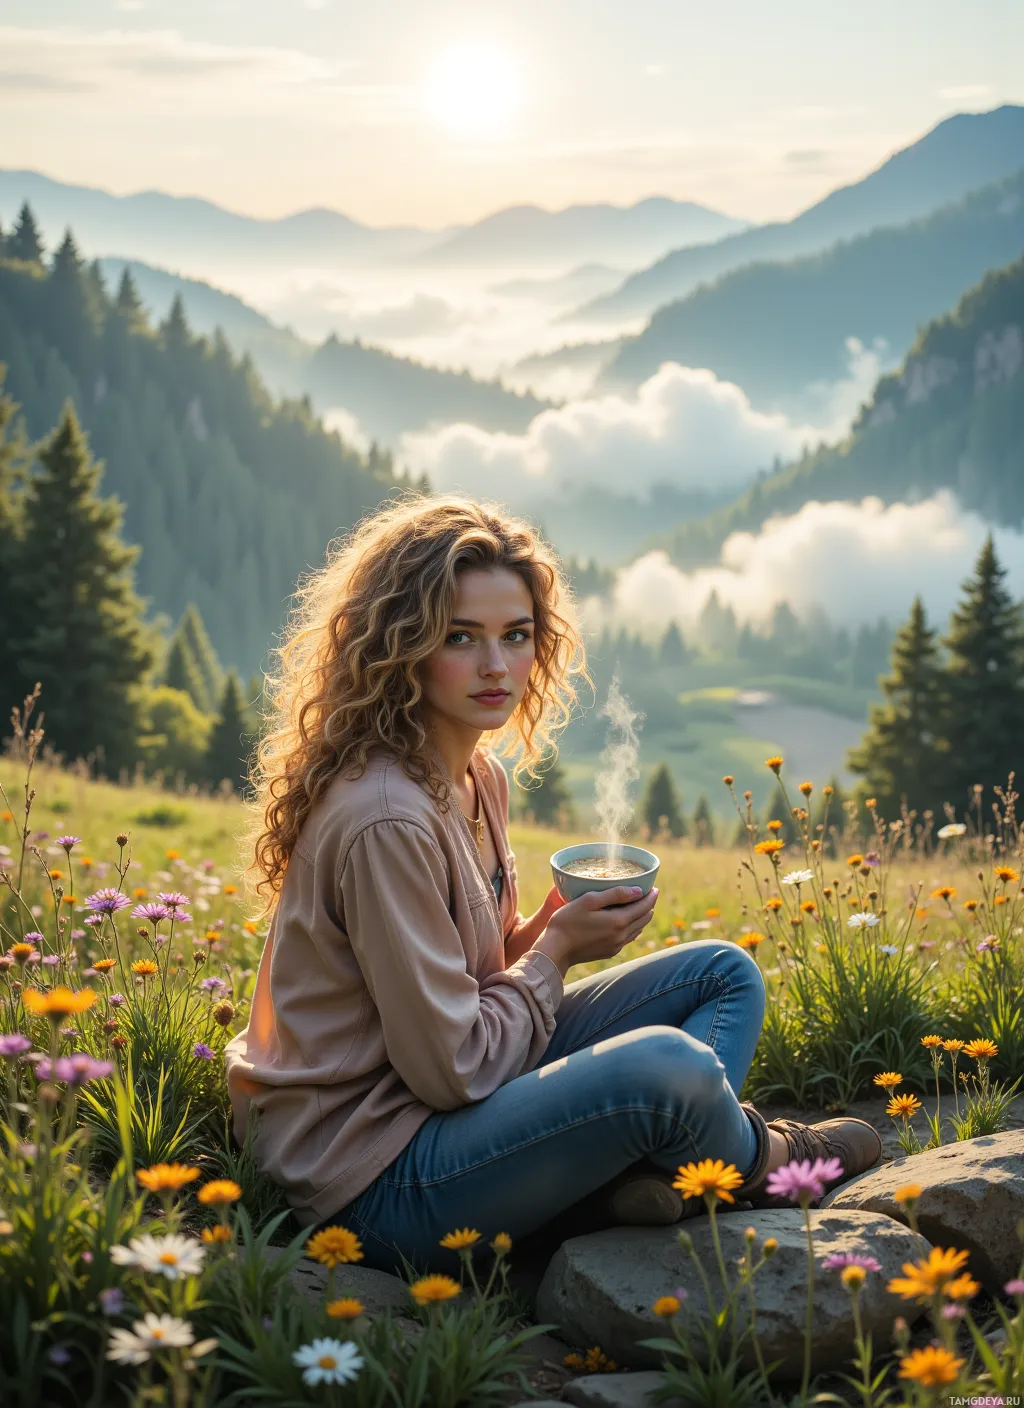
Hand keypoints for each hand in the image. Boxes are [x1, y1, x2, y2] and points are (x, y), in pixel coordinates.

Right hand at [536, 884, 658, 973]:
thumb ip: (615, 894)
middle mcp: (621, 936)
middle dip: (649, 905)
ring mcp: (616, 946)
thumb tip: (638, 890)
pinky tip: (627, 922)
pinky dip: (633, 927)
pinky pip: (628, 938)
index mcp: (618, 921)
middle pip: (644, 919)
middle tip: (649, 894)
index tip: (654, 888)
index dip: (651, 896)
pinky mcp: (609, 952)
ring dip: (642, 917)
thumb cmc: (568, 921)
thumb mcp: (589, 900)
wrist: (555, 950)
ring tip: (640, 906)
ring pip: (638, 930)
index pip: (644, 907)